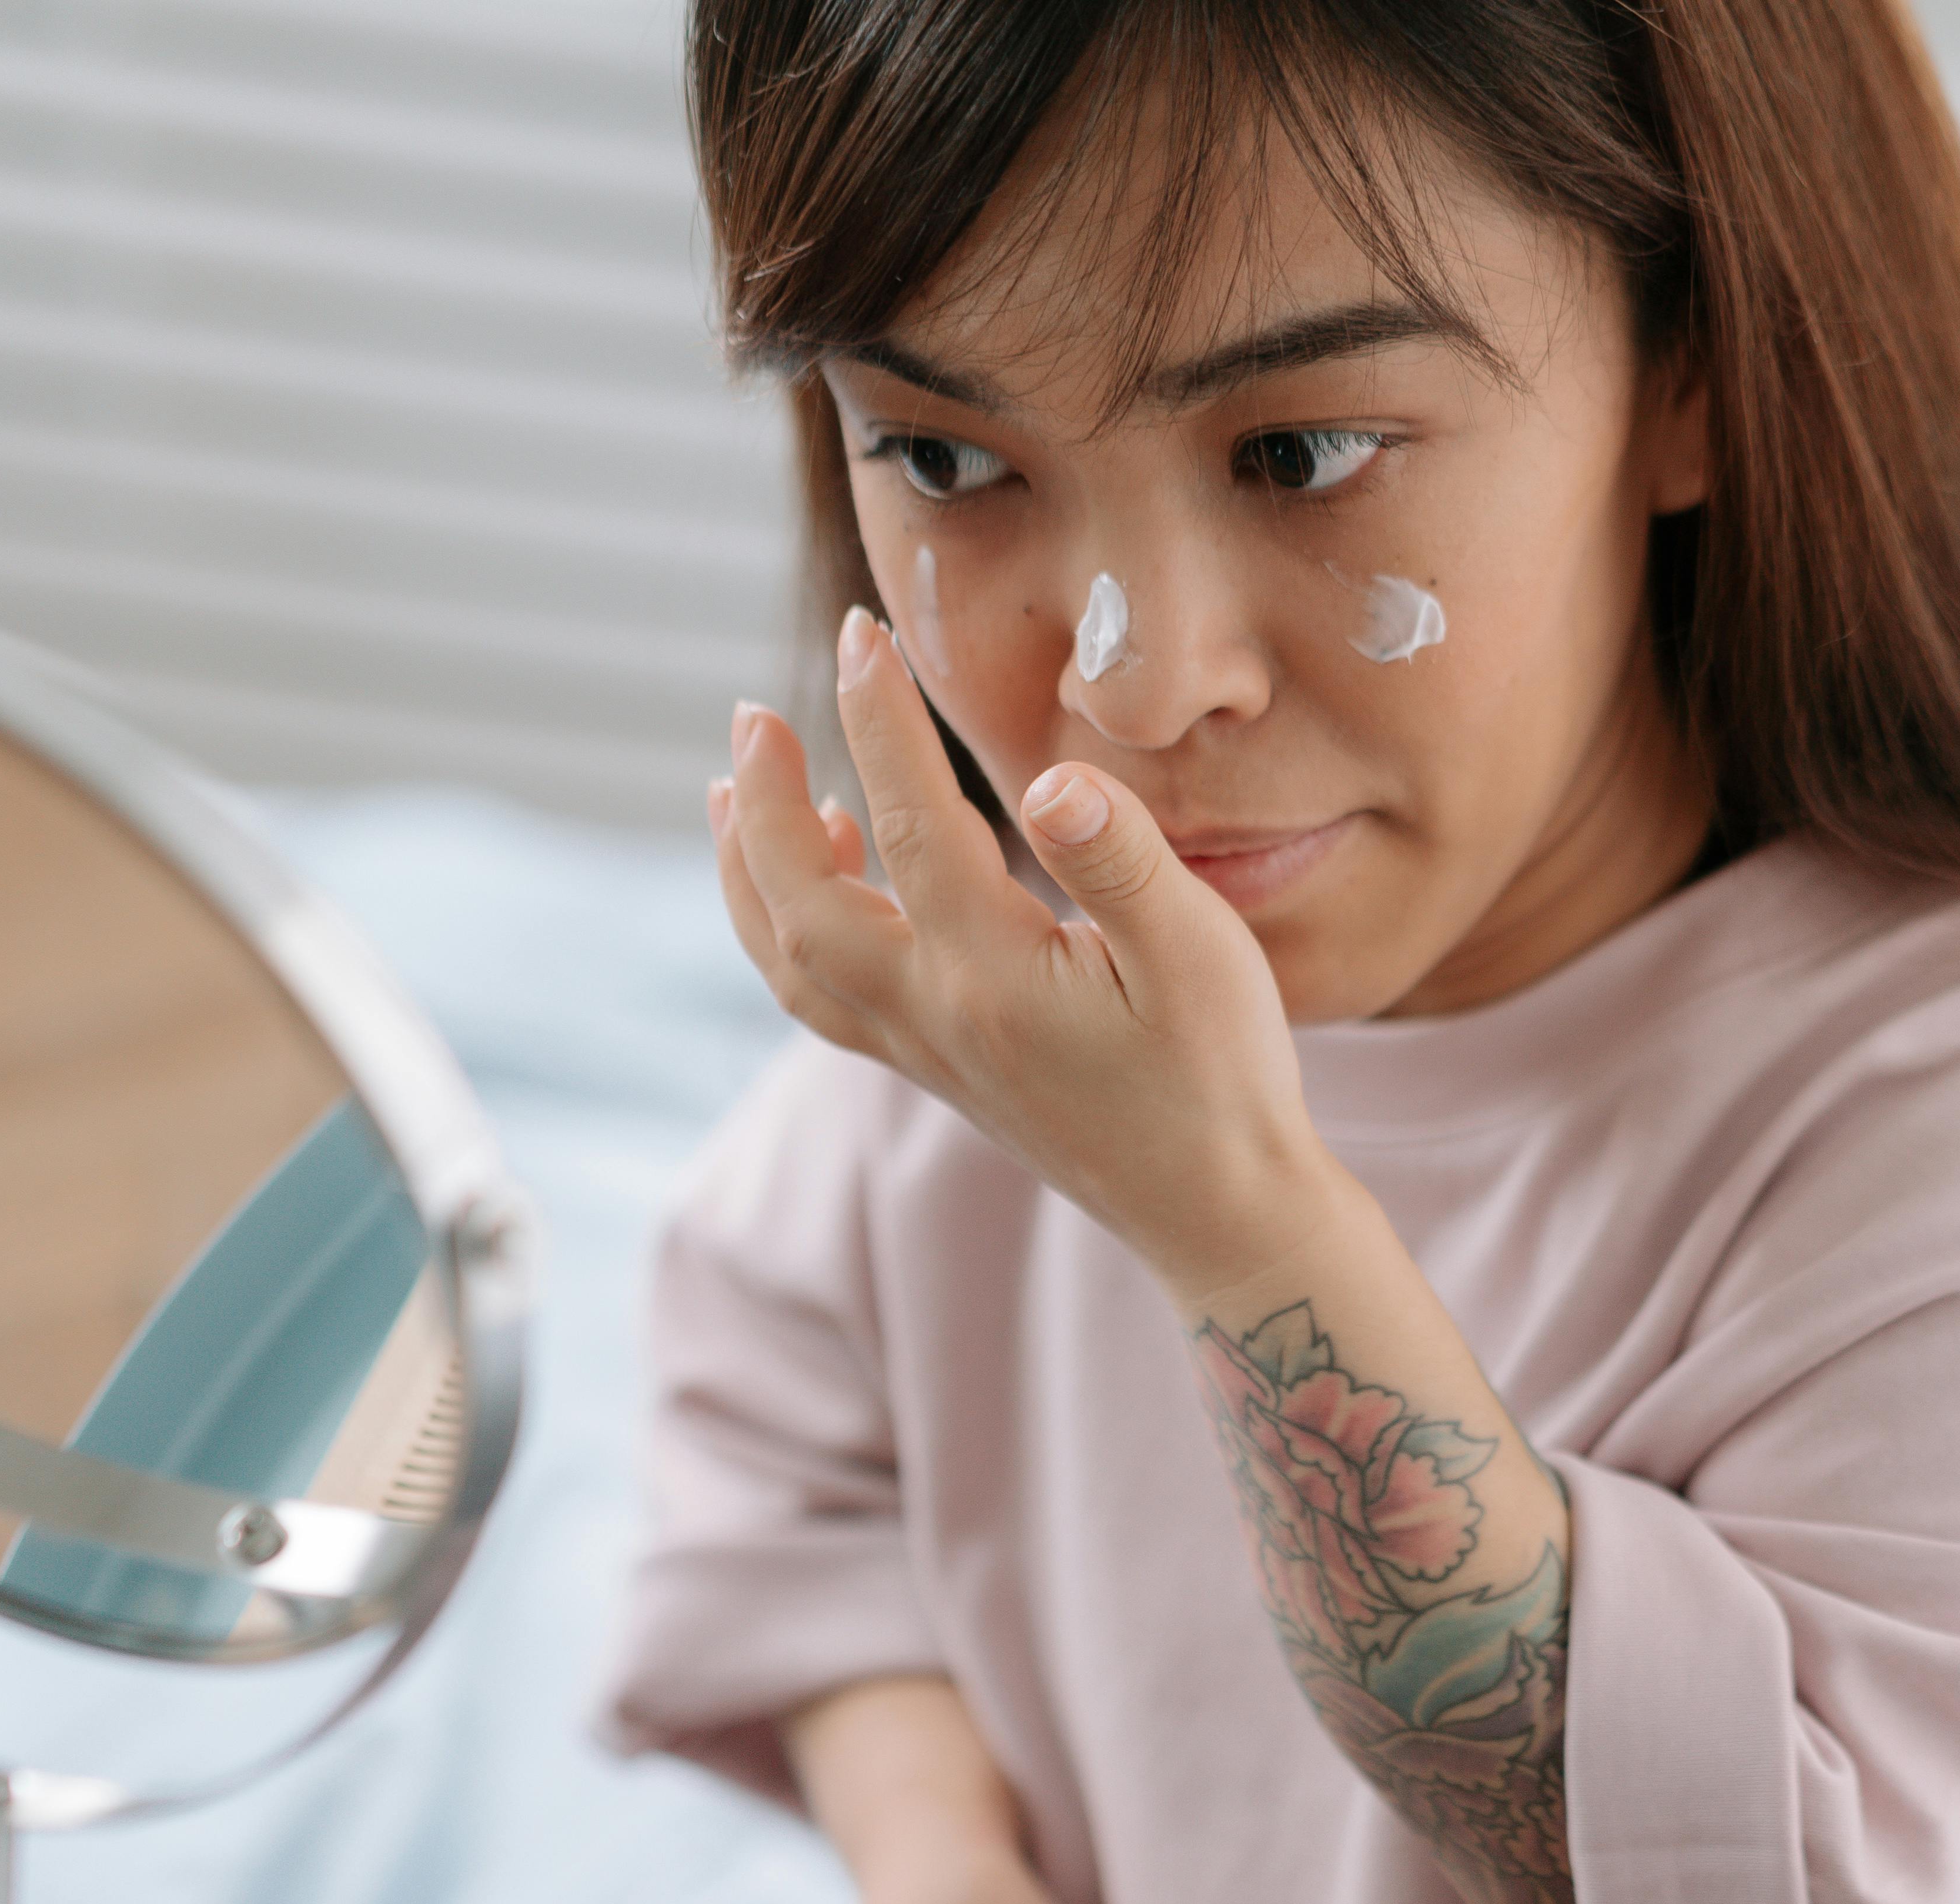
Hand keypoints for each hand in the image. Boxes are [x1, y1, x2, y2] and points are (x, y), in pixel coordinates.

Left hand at [711, 609, 1334, 1302]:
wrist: (1221, 1215)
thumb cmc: (1225, 1080)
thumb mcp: (1202, 957)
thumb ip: (1122, 860)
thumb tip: (1053, 780)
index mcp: (994, 975)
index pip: (909, 821)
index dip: (877, 717)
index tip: (862, 632)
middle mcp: (937, 1017)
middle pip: (798, 903)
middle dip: (761, 800)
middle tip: (752, 714)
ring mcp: (929, 1053)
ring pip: (790, 961)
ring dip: (747, 873)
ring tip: (734, 793)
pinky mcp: (942, 1073)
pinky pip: (823, 999)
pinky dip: (789, 933)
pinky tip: (827, 882)